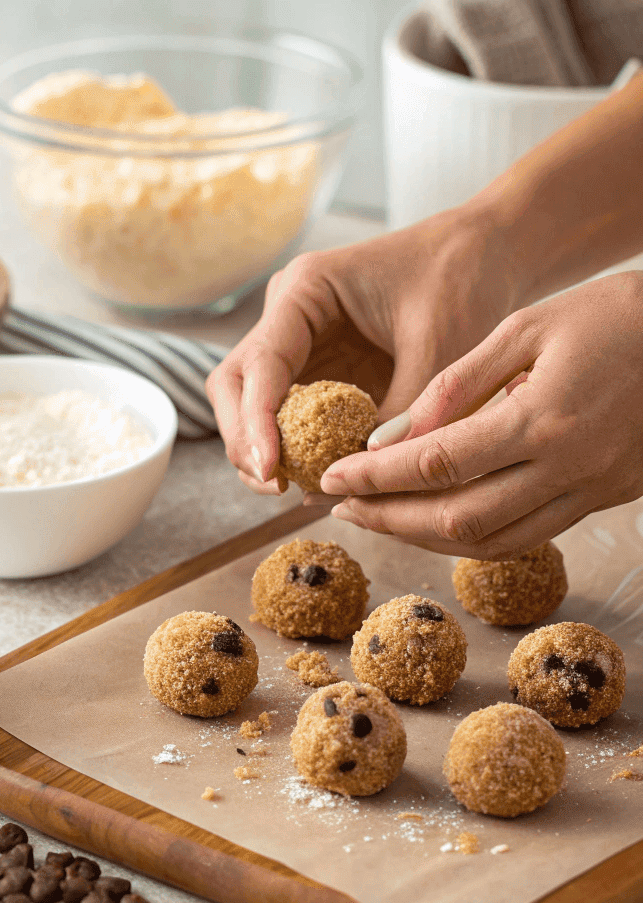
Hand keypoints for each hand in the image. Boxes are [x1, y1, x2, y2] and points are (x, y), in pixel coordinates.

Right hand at [205, 204, 518, 494]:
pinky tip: (315, 476)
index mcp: (306, 289)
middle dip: (245, 439)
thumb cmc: (463, 279)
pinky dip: (294, 447)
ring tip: (293, 490)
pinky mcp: (317, 369)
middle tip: (274, 486)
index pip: (260, 363)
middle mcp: (288, 315)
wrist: (487, 253)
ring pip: (250, 405)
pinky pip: (288, 415)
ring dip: (263, 449)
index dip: (256, 422)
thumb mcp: (439, 350)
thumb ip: (399, 415)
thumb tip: (361, 478)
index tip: (270, 470)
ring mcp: (298, 344)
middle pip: (234, 386)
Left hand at [321, 272, 642, 558]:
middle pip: (456, 520)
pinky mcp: (603, 500)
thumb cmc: (617, 314)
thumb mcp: (527, 326)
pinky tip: (434, 521)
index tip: (332, 479)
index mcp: (544, 417)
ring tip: (378, 518)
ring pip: (489, 543)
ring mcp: (591, 492)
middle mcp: (568, 467)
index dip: (375, 478)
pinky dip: (469, 538)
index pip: (435, 465)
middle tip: (343, 506)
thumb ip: (455, 385)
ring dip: (423, 539)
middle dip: (388, 519)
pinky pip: (524, 537)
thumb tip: (389, 438)